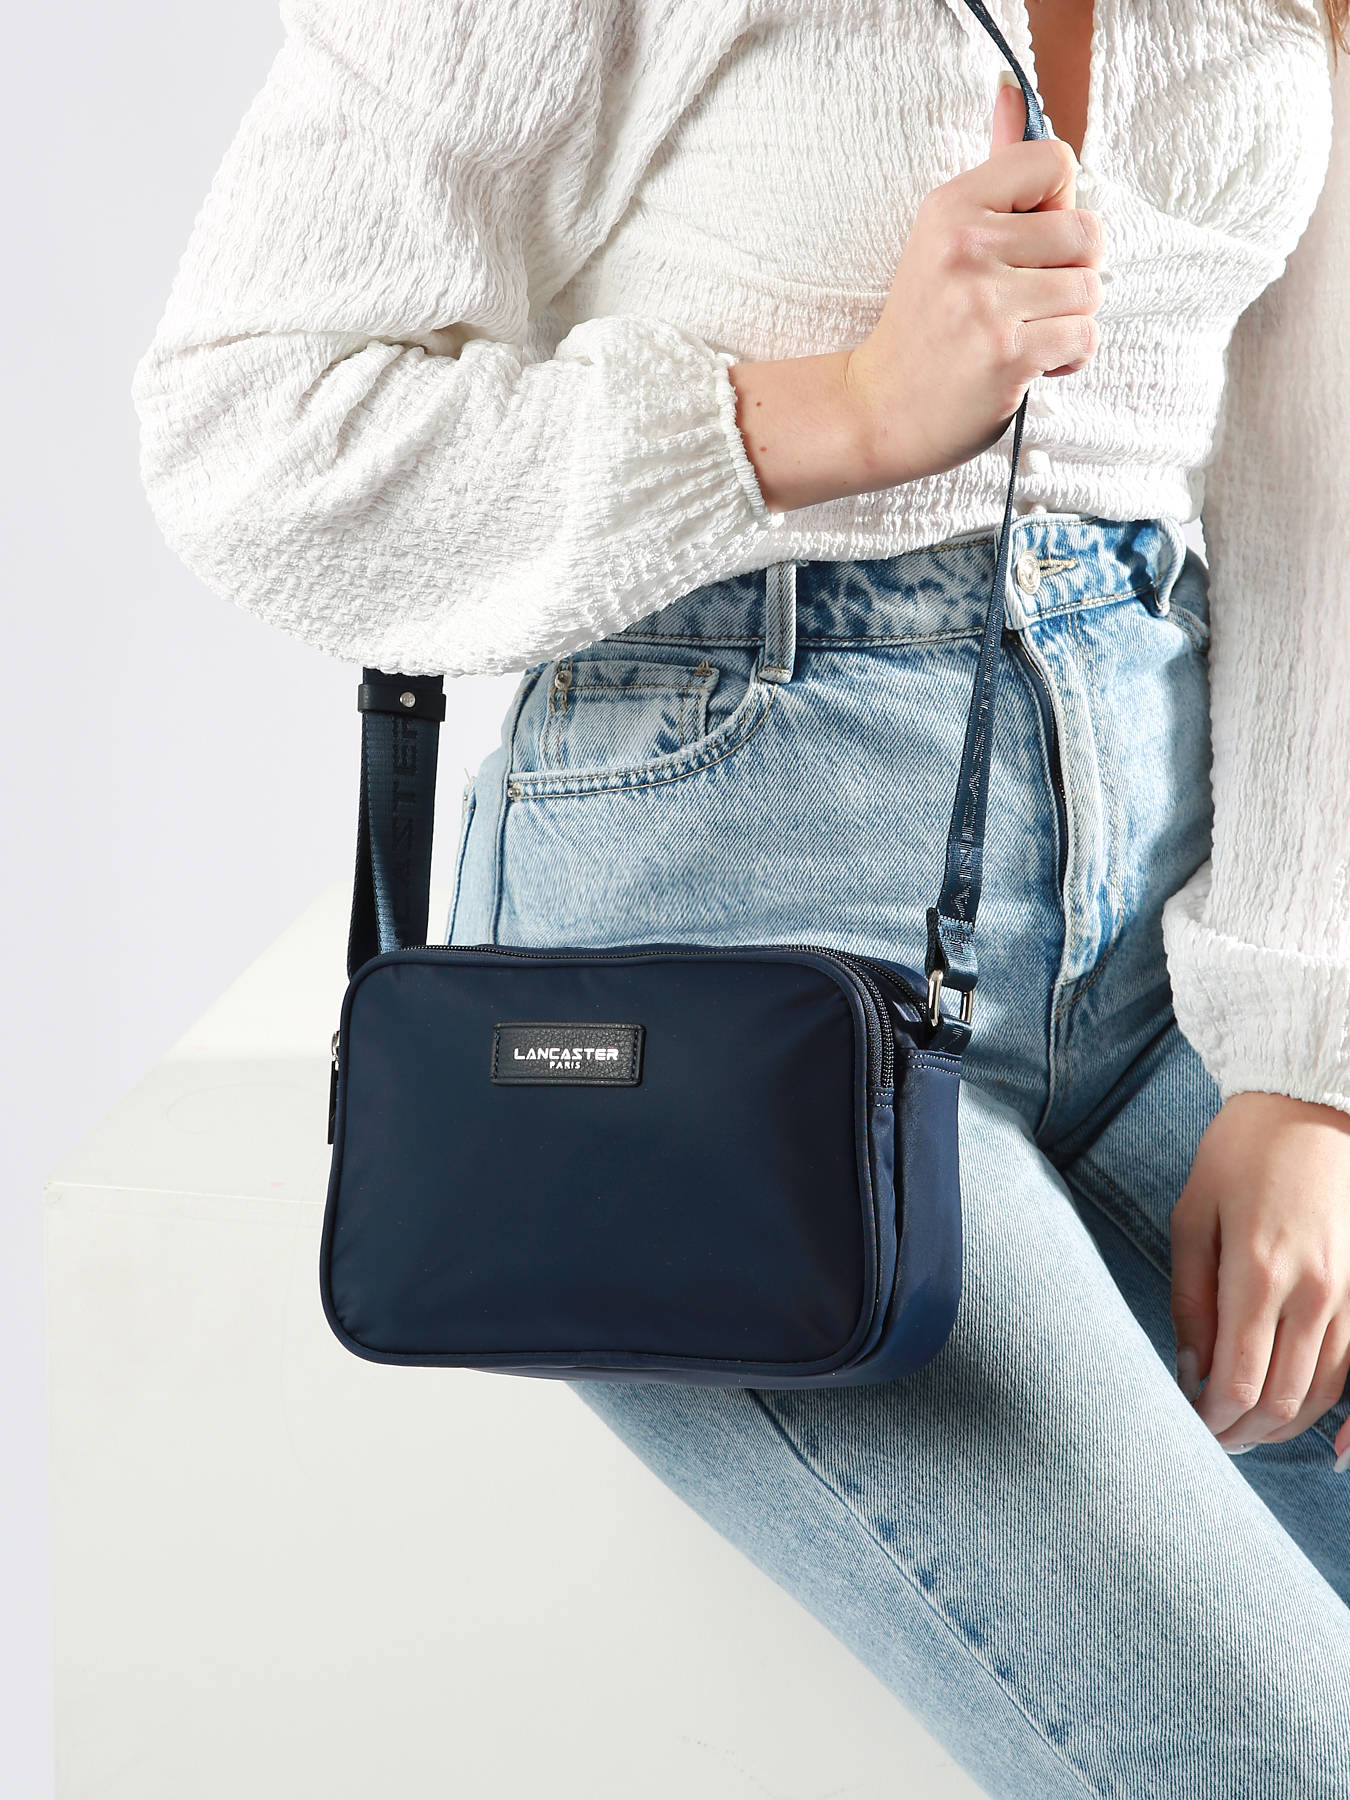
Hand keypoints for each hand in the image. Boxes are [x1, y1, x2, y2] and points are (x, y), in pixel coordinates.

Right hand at [843, 77, 1104, 489]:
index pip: (1056, 162)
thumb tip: (1012, 95)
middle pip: (1088, 232)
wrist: (879, 409)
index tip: (1027, 244)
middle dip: (1073, 272)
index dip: (1059, 206)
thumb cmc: (922, 326)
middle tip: (1027, 300)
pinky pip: (1084, 338)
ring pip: (1090, 290)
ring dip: (1069, 320)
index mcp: (953, 207)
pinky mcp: (1007, 354)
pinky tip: (1032, 365)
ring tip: (1023, 334)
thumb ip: (992, 174)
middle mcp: (967, 246)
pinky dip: (1069, 358)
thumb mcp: (943, 237)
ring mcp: (986, 303)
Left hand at [1170, 1090, 1349, 1466]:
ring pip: (1321, 1395)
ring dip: (1280, 1426)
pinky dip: (1329, 1409)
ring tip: (1242, 1431)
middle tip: (1208, 1439)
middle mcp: (1312, 1294)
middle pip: (1281, 1401)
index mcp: (1259, 1272)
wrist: (1306, 1109)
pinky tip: (1305, 1428)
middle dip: (1241, 1432)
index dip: (1211, 1418)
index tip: (1186, 1423)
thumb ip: (1188, 1300)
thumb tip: (1188, 1369)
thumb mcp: (1192, 1218)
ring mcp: (1347, 1296)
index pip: (1238, 1382)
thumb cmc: (1237, 1156)